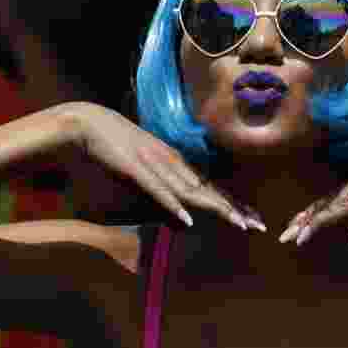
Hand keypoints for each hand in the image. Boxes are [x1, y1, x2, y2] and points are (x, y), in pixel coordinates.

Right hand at [71, 103, 264, 230]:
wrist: (90, 122)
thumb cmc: (115, 147)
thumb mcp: (142, 172)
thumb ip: (159, 191)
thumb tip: (174, 212)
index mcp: (174, 163)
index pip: (208, 186)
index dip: (231, 203)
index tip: (251, 217)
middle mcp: (171, 163)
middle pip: (207, 190)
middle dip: (233, 209)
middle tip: (257, 226)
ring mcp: (155, 164)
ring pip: (190, 191)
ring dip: (215, 208)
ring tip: (237, 223)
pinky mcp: (136, 169)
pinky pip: (158, 190)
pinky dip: (173, 205)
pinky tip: (187, 220)